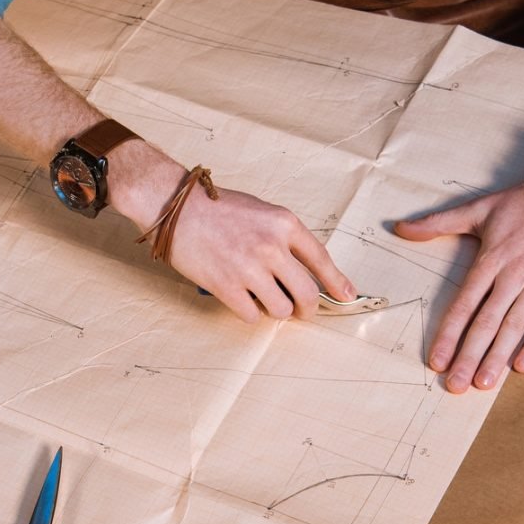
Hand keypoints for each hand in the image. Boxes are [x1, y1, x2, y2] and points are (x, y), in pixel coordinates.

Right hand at [169, 184, 354, 321]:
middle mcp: (272, 247)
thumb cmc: (215, 207)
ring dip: (277, 310)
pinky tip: (242, 301)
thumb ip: (283, 237)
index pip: (321, 259)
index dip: (337, 282)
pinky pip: (252, 316)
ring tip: (264, 301)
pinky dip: (250, 314)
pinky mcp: (226, 286)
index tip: (348, 296)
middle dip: (309, 309)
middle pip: (307, 293)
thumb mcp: (261, 211)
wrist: (175, 207)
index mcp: (284, 224)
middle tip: (302, 311)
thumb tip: (301, 268)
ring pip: (282, 309)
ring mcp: (249, 269)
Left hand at [395, 181, 523, 392]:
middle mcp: (513, 275)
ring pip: (515, 326)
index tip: (436, 361)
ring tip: (484, 383)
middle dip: (469, 356)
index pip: (464, 305)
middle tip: (456, 386)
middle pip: (486, 323)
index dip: (449, 335)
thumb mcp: (478, 208)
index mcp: (490, 260)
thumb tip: (399, 228)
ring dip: (498, 357)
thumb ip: (437, 223)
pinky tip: (523, 366)